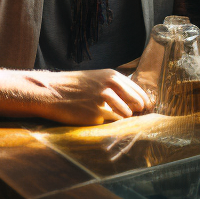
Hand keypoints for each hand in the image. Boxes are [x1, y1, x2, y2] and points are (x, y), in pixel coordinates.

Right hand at [35, 68, 152, 125]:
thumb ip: (115, 85)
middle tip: (138, 115)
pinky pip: (111, 122)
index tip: (148, 107)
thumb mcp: (96, 78)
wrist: (51, 92)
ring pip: (126, 113)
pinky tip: (104, 120)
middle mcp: (110, 86)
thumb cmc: (74, 85)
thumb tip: (135, 98)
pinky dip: (111, 123)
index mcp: (111, 75)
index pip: (138, 89)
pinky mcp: (96, 115)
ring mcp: (103, 100)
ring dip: (125, 117)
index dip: (144, 100)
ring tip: (117, 117)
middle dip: (139, 110)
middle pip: (137, 101)